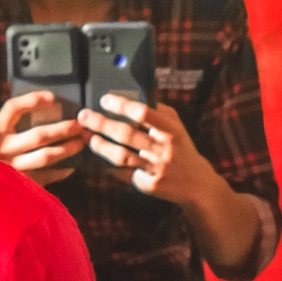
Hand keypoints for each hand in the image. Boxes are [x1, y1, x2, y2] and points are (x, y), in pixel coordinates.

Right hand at [0, 91, 87, 186]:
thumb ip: (10, 128)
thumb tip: (45, 111)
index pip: (13, 108)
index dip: (33, 100)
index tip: (53, 98)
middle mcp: (2, 149)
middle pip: (38, 135)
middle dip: (63, 129)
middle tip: (79, 125)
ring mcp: (11, 168)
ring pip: (45, 156)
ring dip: (66, 149)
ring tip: (80, 143)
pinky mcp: (19, 184)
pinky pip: (46, 176)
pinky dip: (61, 171)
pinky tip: (71, 167)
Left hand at [76, 95, 214, 203]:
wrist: (198, 184)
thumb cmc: (181, 149)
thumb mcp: (177, 126)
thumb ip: (158, 111)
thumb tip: (133, 96)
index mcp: (171, 130)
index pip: (144, 113)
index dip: (122, 105)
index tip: (104, 100)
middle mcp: (164, 149)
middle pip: (127, 134)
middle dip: (101, 124)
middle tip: (84, 116)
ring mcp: (156, 168)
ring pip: (122, 156)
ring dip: (101, 146)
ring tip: (87, 137)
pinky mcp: (149, 184)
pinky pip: (124, 174)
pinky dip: (110, 166)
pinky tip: (98, 158)